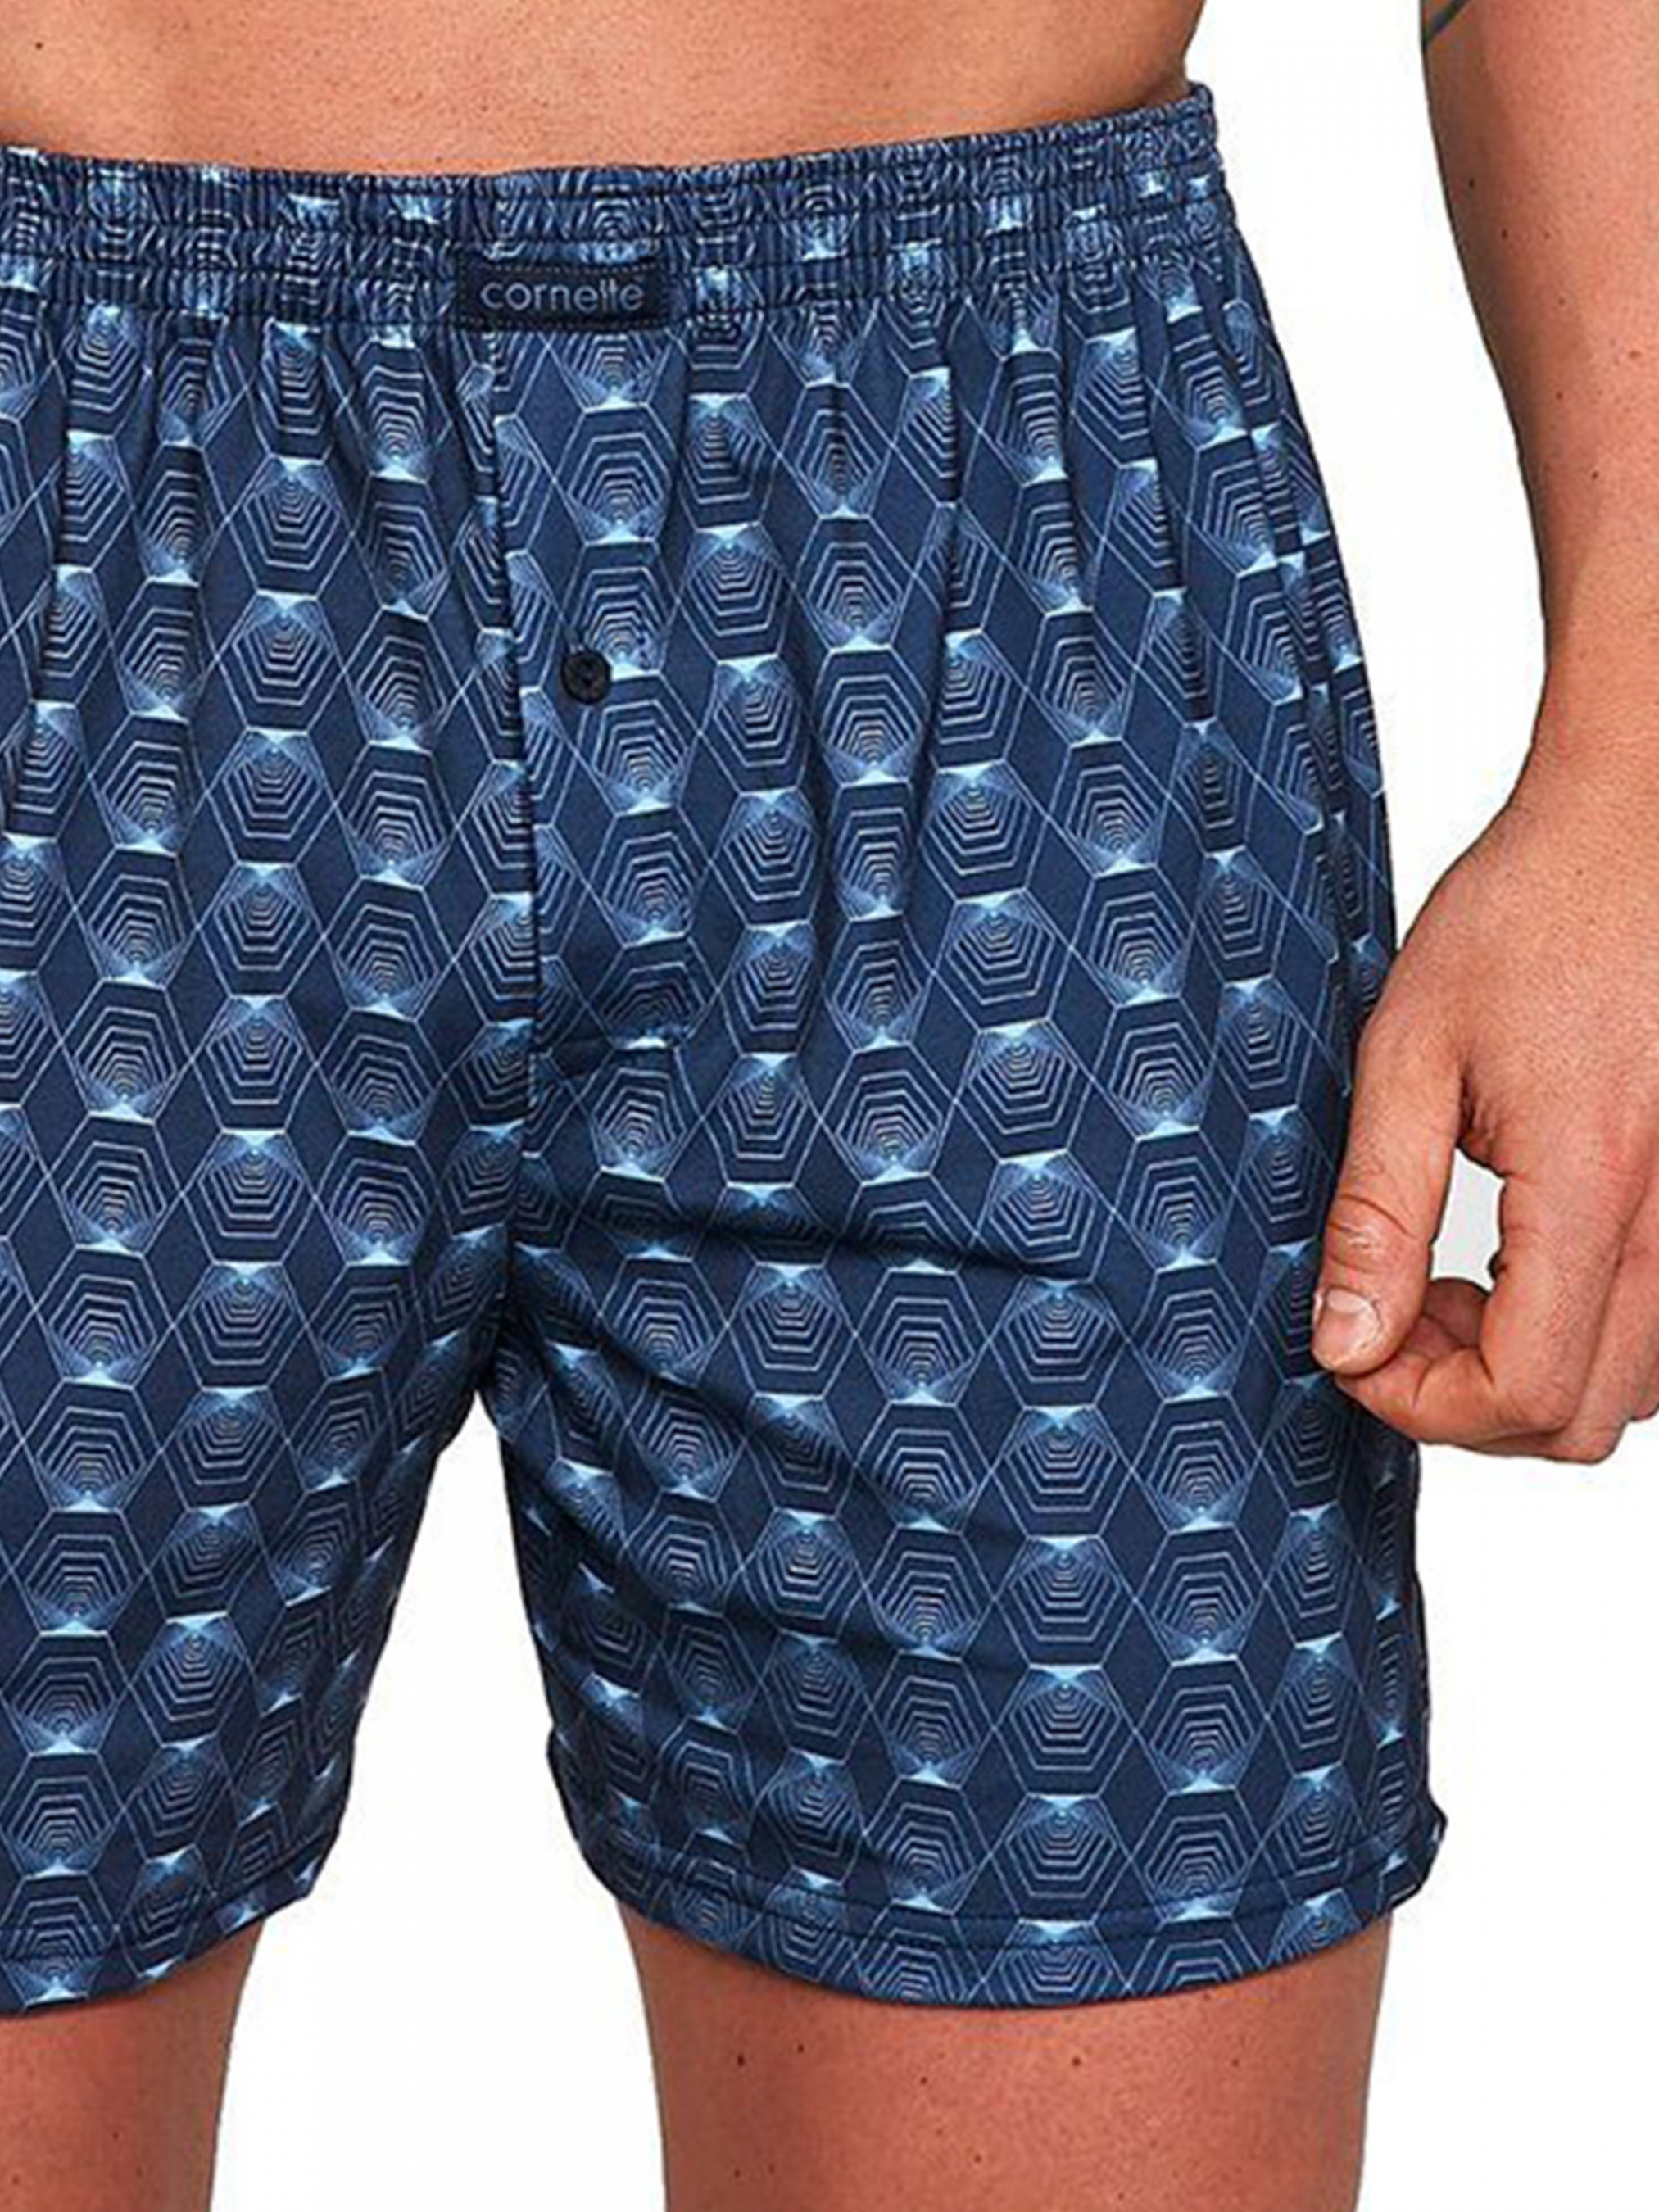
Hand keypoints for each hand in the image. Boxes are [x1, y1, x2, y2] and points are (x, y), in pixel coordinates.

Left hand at [1312, 737, 1658, 1460]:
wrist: (1636, 831)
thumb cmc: (1529, 914)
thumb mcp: (1408, 1054)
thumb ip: (1377, 1211)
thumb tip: (1345, 1340)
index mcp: (1595, 1179)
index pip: (1525, 1390)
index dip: (1421, 1403)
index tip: (1357, 1346)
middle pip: (1582, 1418)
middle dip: (1466, 1400)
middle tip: (1397, 1312)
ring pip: (1634, 1391)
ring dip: (1531, 1371)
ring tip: (1456, 1279)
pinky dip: (1591, 1333)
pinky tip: (1527, 1256)